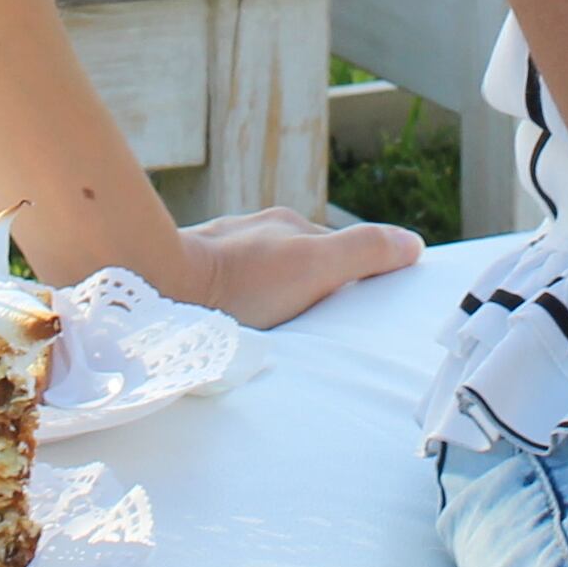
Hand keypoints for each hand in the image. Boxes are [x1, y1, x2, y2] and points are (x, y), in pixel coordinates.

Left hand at [153, 203, 422, 329]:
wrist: (154, 290)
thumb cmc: (237, 281)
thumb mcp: (314, 264)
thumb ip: (363, 252)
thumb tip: (413, 244)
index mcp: (283, 226)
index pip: (336, 250)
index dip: (356, 278)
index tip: (368, 309)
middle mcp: (249, 236)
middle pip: (299, 266)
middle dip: (314, 293)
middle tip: (327, 332)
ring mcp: (217, 259)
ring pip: (260, 284)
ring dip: (274, 307)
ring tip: (282, 340)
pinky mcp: (190, 286)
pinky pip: (228, 300)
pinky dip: (241, 316)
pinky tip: (240, 337)